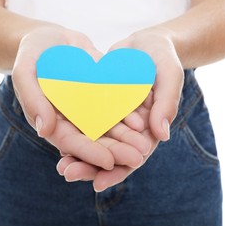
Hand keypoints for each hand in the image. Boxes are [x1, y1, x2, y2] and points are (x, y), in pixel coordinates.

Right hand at [12, 24, 151, 169]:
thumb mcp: (25, 72)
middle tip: (137, 158)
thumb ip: (33, 100)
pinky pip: (116, 105)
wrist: (50, 37)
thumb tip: (44, 130)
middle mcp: (73, 119)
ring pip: (109, 126)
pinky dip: (129, 114)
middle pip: (94, 139)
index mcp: (52, 121)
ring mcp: (89, 107)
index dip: (88, 153)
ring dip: (127, 137)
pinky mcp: (102, 93)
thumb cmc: (31, 53)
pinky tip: (143, 120)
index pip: (70, 142)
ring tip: (146, 144)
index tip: (108, 162)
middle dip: (115, 150)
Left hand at [56, 28, 183, 190]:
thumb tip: (161, 136)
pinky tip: (55, 135)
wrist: (146, 42)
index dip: (117, 171)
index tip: (98, 183)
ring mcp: (112, 118)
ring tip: (60, 164)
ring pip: (94, 141)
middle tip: (68, 173)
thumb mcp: (169, 76)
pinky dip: (74, 129)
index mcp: (149, 129)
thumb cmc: (163, 57)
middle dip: (89, 166)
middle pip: (109, 154)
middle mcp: (129, 129)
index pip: (133, 158)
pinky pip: (85, 120)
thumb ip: (166, 104)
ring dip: (78, 154)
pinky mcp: (98, 105)